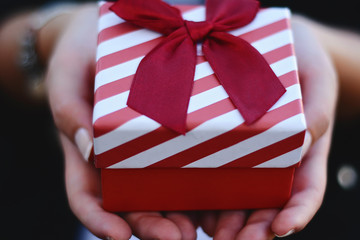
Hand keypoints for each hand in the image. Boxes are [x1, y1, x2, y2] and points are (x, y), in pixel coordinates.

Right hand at [47, 4, 198, 238]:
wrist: (102, 37)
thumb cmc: (78, 58)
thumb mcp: (66, 78)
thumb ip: (69, 112)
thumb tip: (88, 149)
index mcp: (89, 154)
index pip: (88, 197)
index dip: (98, 219)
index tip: (118, 235)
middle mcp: (120, 160)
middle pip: (132, 203)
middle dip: (152, 225)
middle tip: (177, 237)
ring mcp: (148, 149)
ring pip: (164, 190)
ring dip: (182, 214)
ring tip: (205, 228)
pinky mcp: (174, 134)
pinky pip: (188, 160)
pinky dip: (203, 181)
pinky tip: (222, 192)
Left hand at [198, 15, 337, 238]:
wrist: (268, 43)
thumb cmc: (301, 61)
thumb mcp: (317, 80)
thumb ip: (316, 112)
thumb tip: (306, 143)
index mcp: (301, 150)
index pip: (304, 190)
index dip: (297, 212)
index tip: (282, 228)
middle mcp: (271, 158)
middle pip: (265, 202)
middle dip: (252, 228)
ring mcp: (243, 152)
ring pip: (235, 194)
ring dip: (224, 219)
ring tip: (211, 234)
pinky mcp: (216, 141)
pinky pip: (207, 169)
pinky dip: (200, 191)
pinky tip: (187, 205)